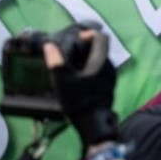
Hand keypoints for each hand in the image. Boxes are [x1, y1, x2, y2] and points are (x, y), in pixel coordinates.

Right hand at [44, 29, 118, 148]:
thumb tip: (49, 46)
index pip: (101, 38)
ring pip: (100, 60)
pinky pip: (100, 71)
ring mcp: (111, 78)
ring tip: (71, 66)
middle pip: (100, 48)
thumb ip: (56, 62)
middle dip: (85, 47)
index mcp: (101, 61)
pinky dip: (90, 69)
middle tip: (69, 52)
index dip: (89, 34)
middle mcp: (109, 66)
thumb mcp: (63, 81)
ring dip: (87, 59)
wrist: (93, 125)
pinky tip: (77, 79)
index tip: (76, 39)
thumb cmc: (79, 100)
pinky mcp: (108, 87)